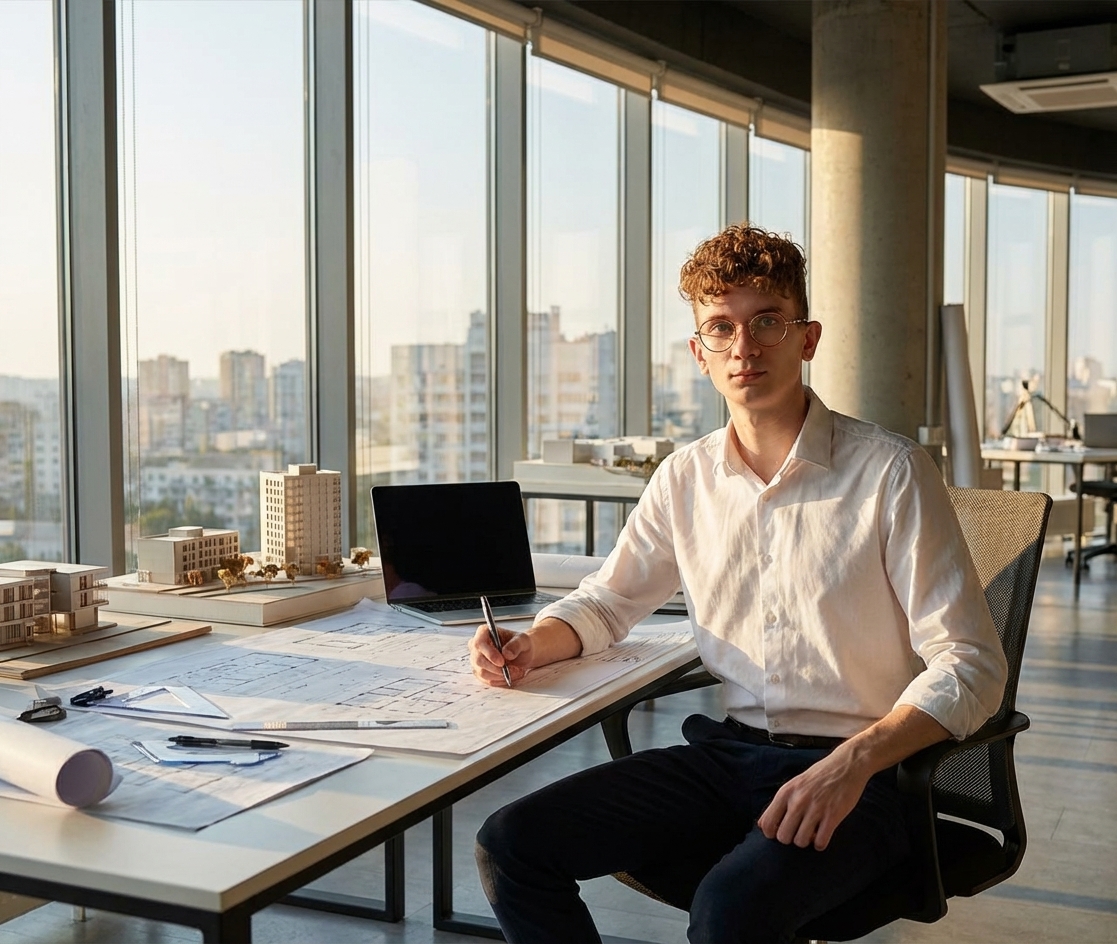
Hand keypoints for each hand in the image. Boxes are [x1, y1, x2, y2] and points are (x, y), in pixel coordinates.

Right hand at [469, 624, 534, 686]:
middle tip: (513, 670)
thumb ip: (516, 645)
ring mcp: (476, 659)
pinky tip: (509, 676)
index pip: (479, 643)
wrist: (523, 654)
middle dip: (496, 668)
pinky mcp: (479, 671)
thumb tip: (506, 653)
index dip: (489, 654)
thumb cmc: (521, 644)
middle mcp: (476, 645)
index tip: (502, 662)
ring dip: (500, 676)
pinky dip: (500, 680)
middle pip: (478, 660)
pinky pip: (487, 680)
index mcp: (483, 632)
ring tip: (515, 672)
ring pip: (482, 672)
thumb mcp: (523, 640)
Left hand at [756, 747, 870, 850]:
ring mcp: (816, 808)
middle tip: (798, 832)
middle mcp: (798, 800)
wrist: (846, 765)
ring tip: (811, 834)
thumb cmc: (819, 776)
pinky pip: (821, 842)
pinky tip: (823, 836)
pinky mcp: (833, 815)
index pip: (767, 823)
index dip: (771, 833)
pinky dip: (820, 844)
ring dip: (806, 842)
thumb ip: (780, 803)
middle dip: (790, 839)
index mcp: (786, 792)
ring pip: (801, 841)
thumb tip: (762, 825)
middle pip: (783, 836)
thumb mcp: (794, 784)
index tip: (781, 832)